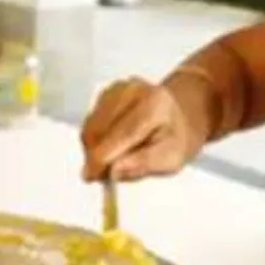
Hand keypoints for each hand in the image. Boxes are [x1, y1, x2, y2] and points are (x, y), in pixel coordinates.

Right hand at [80, 77, 205, 181]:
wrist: (175, 121)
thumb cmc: (172, 140)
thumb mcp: (170, 159)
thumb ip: (143, 164)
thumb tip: (114, 170)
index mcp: (156, 104)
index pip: (123, 132)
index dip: (103, 156)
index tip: (91, 175)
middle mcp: (134, 90)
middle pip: (101, 128)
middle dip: (97, 156)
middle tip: (102, 175)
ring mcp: (117, 89)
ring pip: (91, 127)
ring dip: (95, 149)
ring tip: (116, 159)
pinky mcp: (105, 93)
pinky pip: (90, 123)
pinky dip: (95, 140)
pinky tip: (112, 145)